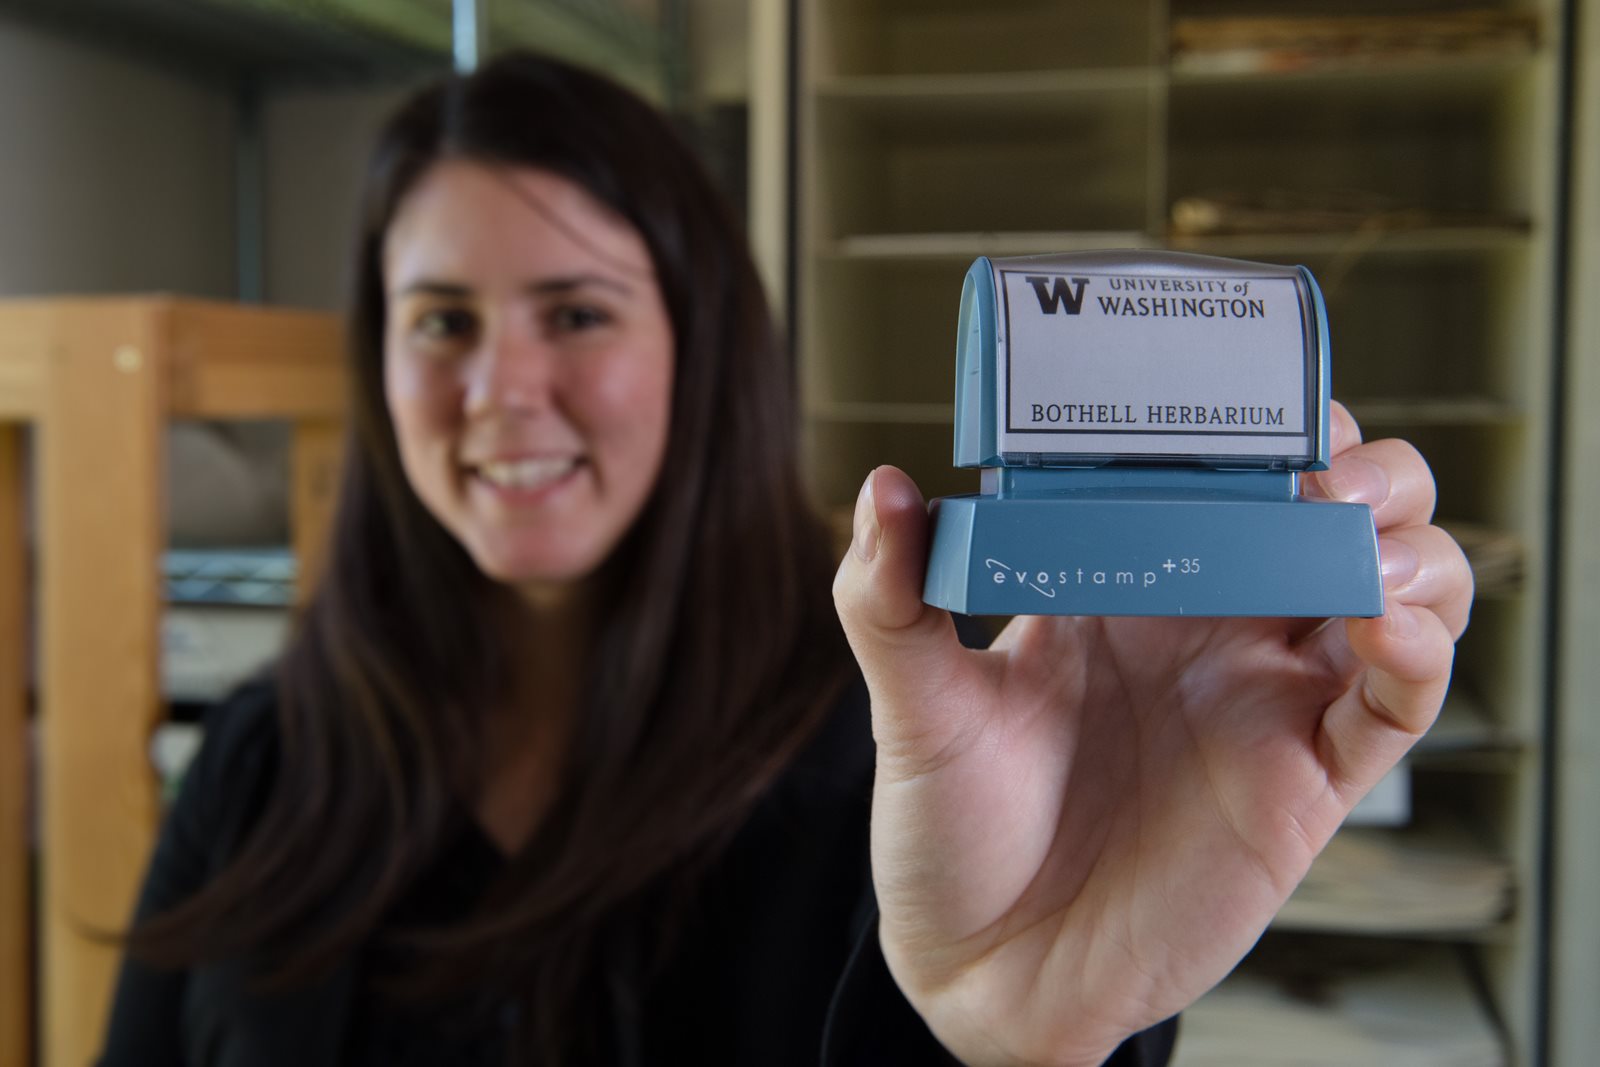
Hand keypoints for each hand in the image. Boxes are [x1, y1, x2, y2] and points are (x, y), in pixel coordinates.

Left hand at [831, 403, 1471, 1066]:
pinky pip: (1399, 702)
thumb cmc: (951, 828)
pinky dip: (1422, 648)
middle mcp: (1213, 623)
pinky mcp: (1306, 779)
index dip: (1258, 420)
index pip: (1226, 469)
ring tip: (1352, 540)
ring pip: (1398, 586)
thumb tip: (885, 490)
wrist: (984, 967)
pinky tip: (1382, 625)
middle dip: (1360, 469)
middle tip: (1320, 473)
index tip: (1246, 395)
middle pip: (1340, 509)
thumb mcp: (913, 705)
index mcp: (1129, 578)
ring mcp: (1268, 696)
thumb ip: (890, 598)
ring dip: (1408, 545)